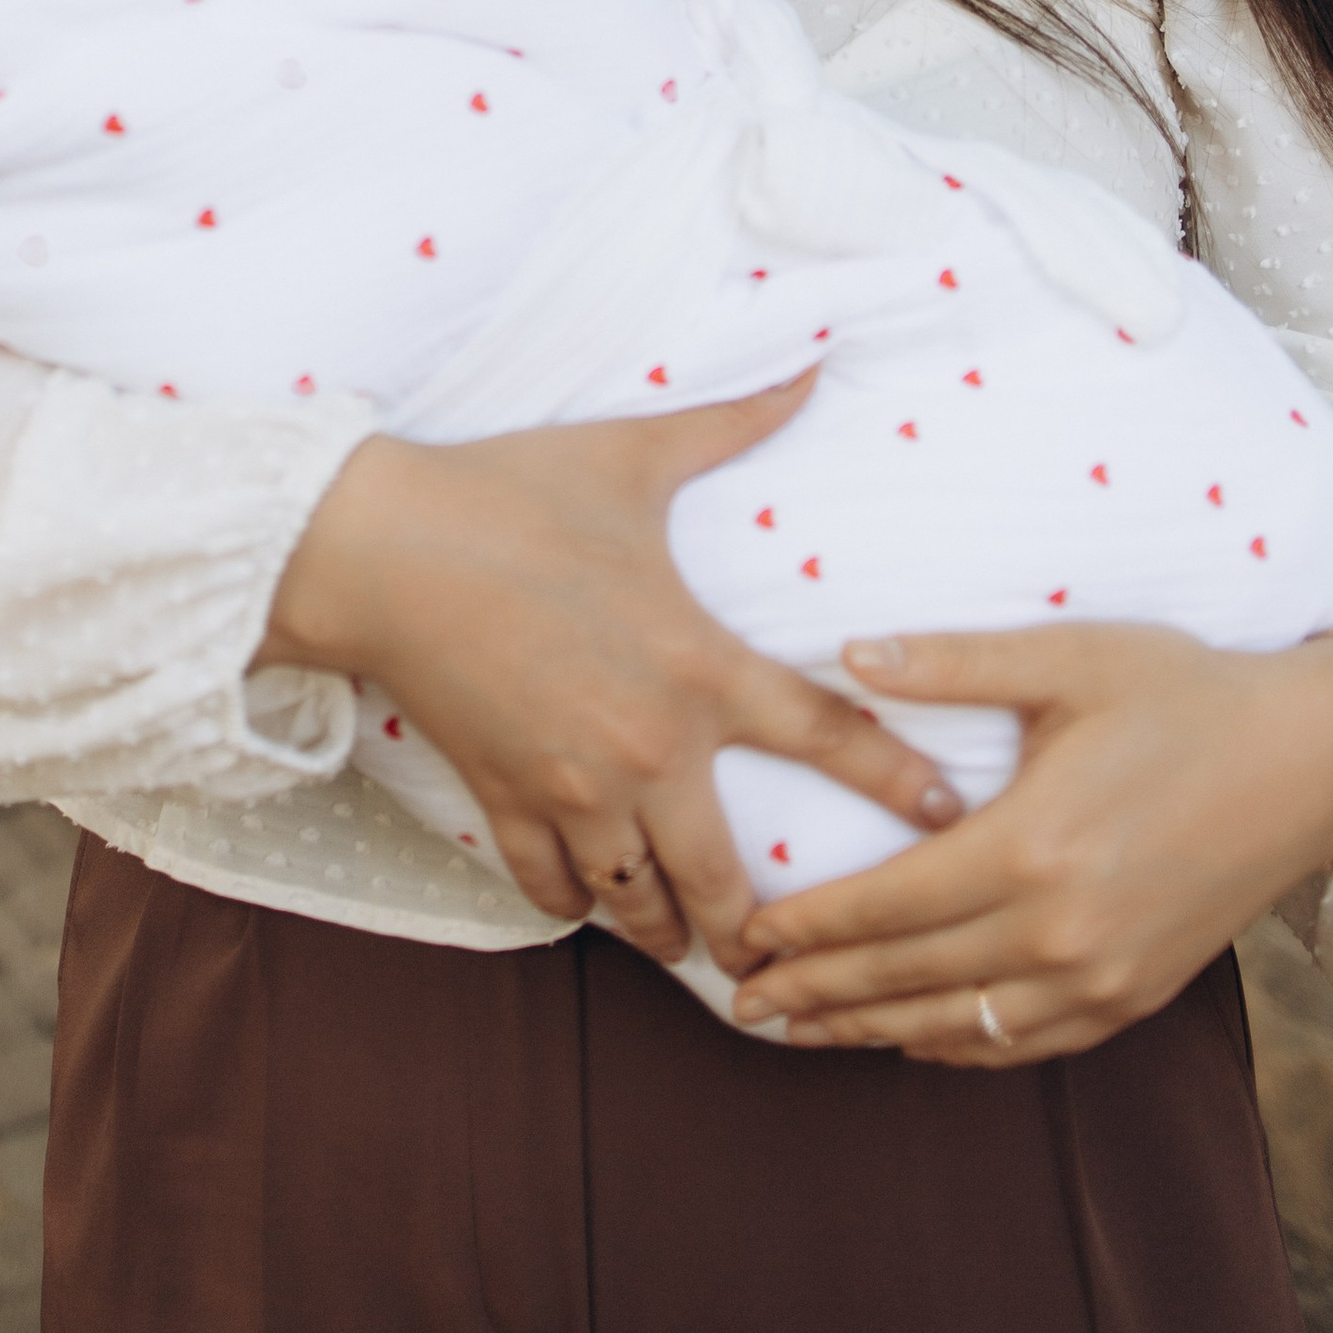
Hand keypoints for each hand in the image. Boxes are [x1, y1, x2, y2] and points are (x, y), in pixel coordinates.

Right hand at [257, 382, 964, 975]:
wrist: (381, 545)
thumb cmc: (510, 492)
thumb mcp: (634, 454)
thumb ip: (734, 422)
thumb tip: (811, 367)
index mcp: (696, 664)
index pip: (827, 736)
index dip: (900, 783)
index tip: (950, 818)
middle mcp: (647, 747)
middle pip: (728, 879)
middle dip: (765, 937)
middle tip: (793, 966)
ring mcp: (573, 787)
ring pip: (639, 905)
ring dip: (670, 933)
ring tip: (695, 951)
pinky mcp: (505, 801)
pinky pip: (551, 890)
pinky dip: (576, 906)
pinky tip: (593, 903)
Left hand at [727, 615, 1332, 1061]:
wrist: (1310, 762)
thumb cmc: (1184, 692)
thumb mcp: (1069, 656)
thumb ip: (953, 660)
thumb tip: (846, 652)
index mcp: (1031, 848)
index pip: (885, 906)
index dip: (806, 929)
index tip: (743, 939)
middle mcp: (1062, 932)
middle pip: (906, 979)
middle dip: (815, 996)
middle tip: (739, 1005)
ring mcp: (1103, 978)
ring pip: (959, 1027)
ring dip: (870, 1033)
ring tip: (798, 1033)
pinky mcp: (1135, 998)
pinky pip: (1024, 1044)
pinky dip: (957, 1049)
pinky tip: (910, 1041)